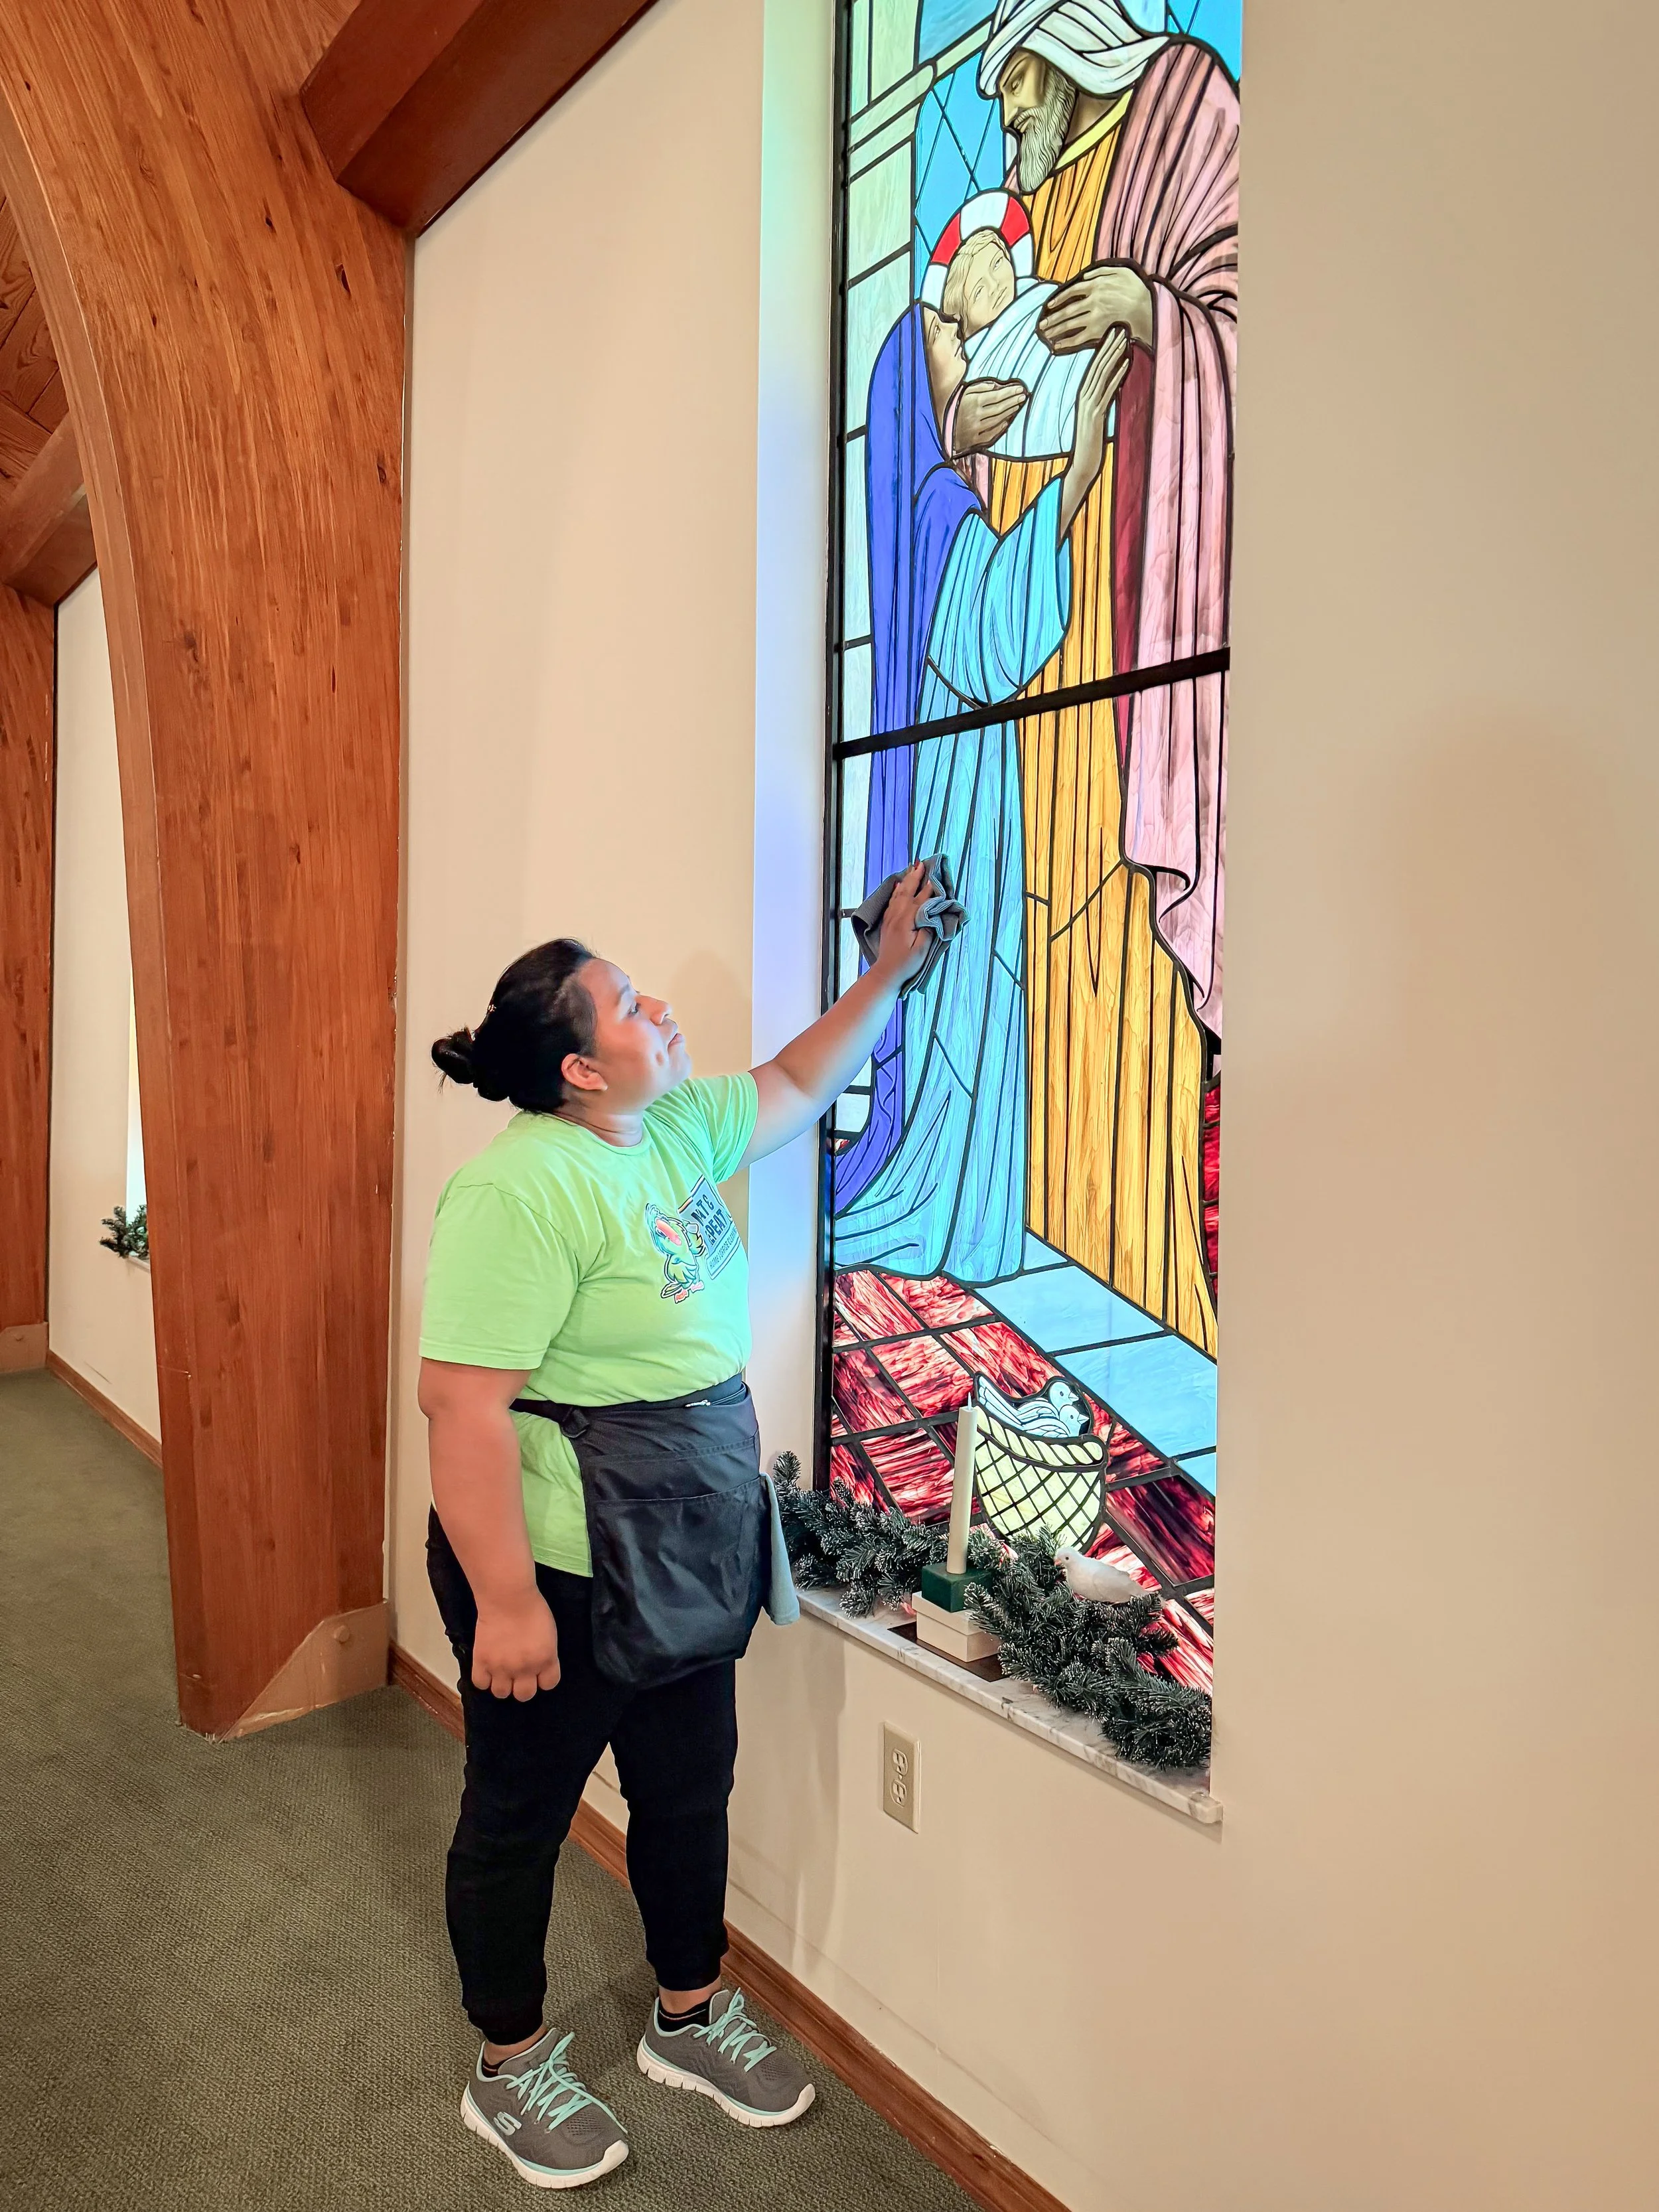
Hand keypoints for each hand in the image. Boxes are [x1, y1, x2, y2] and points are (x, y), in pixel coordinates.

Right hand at [472, 1590, 560, 1700]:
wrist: (507, 1597)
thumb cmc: (533, 1608)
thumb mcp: (549, 1634)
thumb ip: (545, 1654)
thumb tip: (538, 1665)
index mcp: (546, 1659)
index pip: (549, 1685)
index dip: (543, 1679)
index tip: (537, 1671)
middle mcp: (525, 1669)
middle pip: (524, 1695)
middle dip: (522, 1686)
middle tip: (517, 1673)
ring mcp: (502, 1667)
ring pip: (501, 1693)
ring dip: (502, 1684)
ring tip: (500, 1672)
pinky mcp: (482, 1661)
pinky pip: (480, 1683)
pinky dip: (483, 1678)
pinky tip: (486, 1668)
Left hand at [874, 862, 938, 987]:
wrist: (886, 973)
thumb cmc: (906, 964)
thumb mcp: (921, 950)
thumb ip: (927, 930)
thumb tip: (931, 914)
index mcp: (905, 922)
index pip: (919, 901)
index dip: (928, 889)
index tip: (935, 876)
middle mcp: (896, 917)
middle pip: (907, 892)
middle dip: (915, 877)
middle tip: (922, 863)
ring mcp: (890, 919)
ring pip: (898, 894)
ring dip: (906, 880)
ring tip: (912, 869)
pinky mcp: (887, 922)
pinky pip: (892, 901)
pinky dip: (897, 890)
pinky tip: (898, 885)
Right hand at [951, 377, 1026, 454]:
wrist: (941, 430)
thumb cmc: (953, 408)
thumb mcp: (963, 393)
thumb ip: (978, 388)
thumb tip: (995, 386)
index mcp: (973, 402)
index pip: (996, 396)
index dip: (1010, 392)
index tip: (1020, 389)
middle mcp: (975, 416)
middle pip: (999, 408)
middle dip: (1013, 401)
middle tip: (1023, 396)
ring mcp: (975, 429)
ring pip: (997, 420)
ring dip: (1009, 413)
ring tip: (1017, 406)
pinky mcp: (974, 440)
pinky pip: (991, 434)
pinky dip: (1000, 427)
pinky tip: (1007, 421)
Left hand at [1038, 263, 1153, 352]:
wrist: (1146, 307)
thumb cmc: (1136, 288)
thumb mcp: (1121, 271)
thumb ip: (1102, 270)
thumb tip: (1087, 273)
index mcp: (1095, 284)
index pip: (1071, 292)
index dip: (1058, 299)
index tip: (1049, 305)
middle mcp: (1091, 300)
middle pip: (1067, 310)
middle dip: (1053, 318)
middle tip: (1041, 325)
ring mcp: (1094, 316)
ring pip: (1069, 324)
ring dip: (1055, 330)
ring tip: (1045, 334)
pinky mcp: (1098, 330)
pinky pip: (1078, 338)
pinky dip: (1066, 343)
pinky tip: (1056, 346)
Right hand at [1072, 328, 1130, 469]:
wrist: (1082, 466)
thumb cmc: (1090, 445)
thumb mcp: (1095, 420)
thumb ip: (1100, 403)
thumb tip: (1111, 390)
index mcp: (1082, 396)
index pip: (1093, 368)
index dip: (1103, 350)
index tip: (1113, 333)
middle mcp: (1083, 398)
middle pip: (1097, 366)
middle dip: (1109, 346)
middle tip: (1120, 327)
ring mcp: (1088, 406)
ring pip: (1101, 375)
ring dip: (1113, 356)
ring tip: (1124, 339)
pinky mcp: (1095, 416)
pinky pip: (1107, 392)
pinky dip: (1116, 376)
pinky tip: (1125, 364)